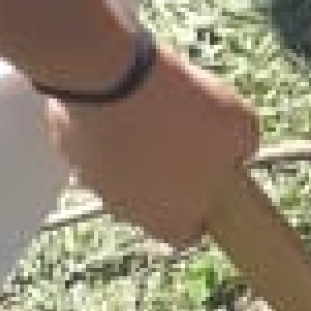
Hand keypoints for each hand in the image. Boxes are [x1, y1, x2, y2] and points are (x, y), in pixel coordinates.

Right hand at [42, 45, 258, 244]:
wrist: (112, 75)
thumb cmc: (182, 110)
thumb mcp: (241, 126)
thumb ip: (243, 148)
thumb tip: (238, 151)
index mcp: (171, 221)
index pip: (186, 234)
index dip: (200, 210)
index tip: (209, 183)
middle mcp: (127, 212)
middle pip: (152, 202)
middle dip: (169, 175)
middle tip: (185, 138)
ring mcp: (92, 182)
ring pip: (121, 172)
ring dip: (138, 149)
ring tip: (156, 110)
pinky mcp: (67, 148)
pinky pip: (96, 142)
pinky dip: (110, 125)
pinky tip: (125, 98)